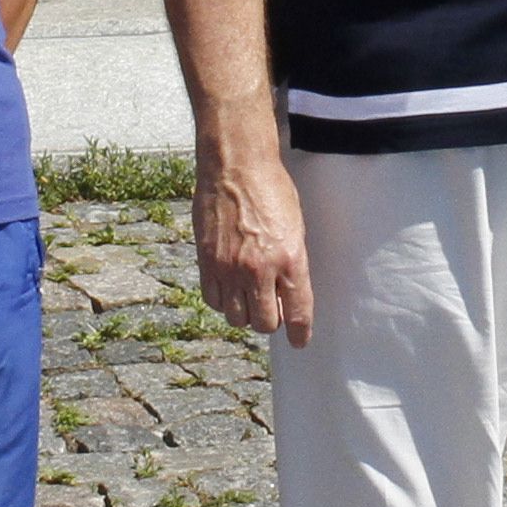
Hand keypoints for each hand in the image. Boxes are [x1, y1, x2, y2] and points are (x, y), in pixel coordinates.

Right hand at [194, 135, 315, 342]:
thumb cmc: (271, 189)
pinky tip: (229, 286)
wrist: (235, 166)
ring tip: (249, 294)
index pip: (298, 313)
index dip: (300, 334)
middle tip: (272, 306)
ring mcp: (229, 268)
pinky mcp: (206, 262)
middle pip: (265, 324)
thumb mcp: (295, 227)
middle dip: (271, 320)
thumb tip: (288, 294)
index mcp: (290, 259)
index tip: (300, 340)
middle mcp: (259, 269)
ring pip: (237, 318)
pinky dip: (223, 300)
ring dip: (245, 312)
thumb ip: (292, 264)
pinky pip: (214, 301)